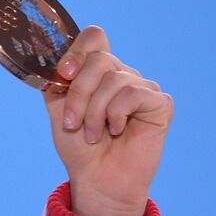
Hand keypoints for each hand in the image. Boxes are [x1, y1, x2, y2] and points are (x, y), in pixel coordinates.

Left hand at [42, 26, 173, 215]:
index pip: (95, 38)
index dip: (78, 50)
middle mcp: (122, 75)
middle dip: (79, 93)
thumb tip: (54, 63)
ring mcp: (143, 88)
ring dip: (94, 111)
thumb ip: (55, 81)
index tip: (64, 74)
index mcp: (98, 72)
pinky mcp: (160, 103)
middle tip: (72, 122)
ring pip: (114, 79)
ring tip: (93, 134)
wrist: (95, 178)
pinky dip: (116, 115)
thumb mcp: (58, 109)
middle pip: (100, 59)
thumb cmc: (79, 146)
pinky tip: (117, 130)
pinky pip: (133, 94)